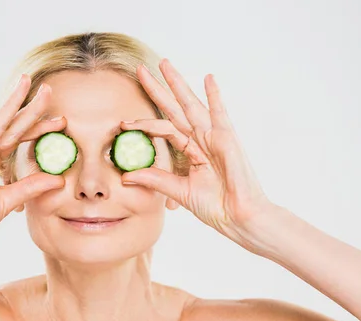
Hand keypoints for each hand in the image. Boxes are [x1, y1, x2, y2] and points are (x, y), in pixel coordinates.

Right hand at [0, 75, 65, 256]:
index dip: (40, 129)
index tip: (61, 121)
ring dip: (9, 104)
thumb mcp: (8, 201)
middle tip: (48, 88)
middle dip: (29, 107)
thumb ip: (30, 187)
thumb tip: (58, 179)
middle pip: (10, 126)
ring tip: (24, 83)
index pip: (20, 140)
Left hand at [120, 60, 273, 244]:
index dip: (142, 124)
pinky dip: (215, 96)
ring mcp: (214, 136)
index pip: (162, 129)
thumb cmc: (216, 205)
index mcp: (189, 150)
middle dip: (158, 89)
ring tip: (165, 64)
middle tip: (140, 69)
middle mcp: (200, 139)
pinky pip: (219, 114)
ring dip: (179, 84)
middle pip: (174, 108)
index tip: (122, 123)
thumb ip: (155, 180)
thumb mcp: (179, 191)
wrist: (238, 216)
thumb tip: (126, 176)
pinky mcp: (227, 139)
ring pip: (191, 105)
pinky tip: (208, 78)